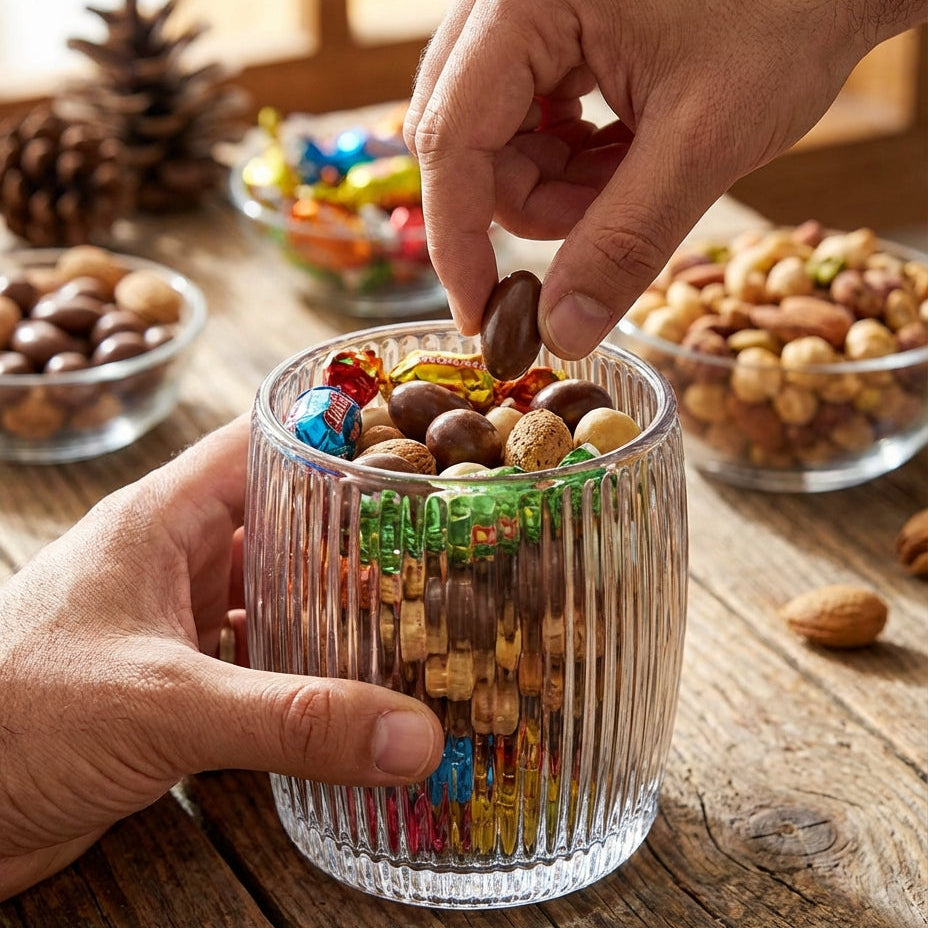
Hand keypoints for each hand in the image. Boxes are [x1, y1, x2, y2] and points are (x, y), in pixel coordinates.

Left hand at [0, 416, 442, 900]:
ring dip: (335, 607)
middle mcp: (172, 559)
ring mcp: (173, 620)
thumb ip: (293, 719)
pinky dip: (305, 669)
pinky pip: (258, 657)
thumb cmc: (14, 719)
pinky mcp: (173, 680)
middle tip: (438, 544)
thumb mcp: (164, 704)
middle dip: (357, 534)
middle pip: (283, 520)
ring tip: (415, 615)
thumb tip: (413, 734)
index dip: (338, 435)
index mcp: (162, 519)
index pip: (263, 443)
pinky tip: (352, 688)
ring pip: (274, 592)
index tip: (414, 448)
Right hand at [405, 0, 923, 358]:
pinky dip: (573, 160)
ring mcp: (530, 9)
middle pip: (467, 139)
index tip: (479, 312)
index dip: (458, 238)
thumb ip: (625, 242)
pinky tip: (627, 156)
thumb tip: (562, 334)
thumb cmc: (791, 10)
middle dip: (528, 206)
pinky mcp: (554, 26)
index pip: (451, 136)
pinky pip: (532, 118)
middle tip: (598, 230)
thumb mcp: (704, 139)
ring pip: (499, 138)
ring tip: (634, 179)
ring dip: (557, 188)